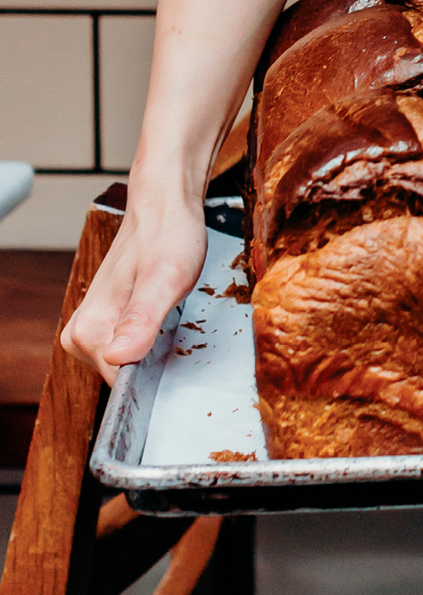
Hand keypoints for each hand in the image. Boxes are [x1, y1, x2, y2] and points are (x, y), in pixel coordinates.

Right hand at [61, 191, 206, 385]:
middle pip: (125, 376)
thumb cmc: (168, 238)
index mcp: (87, 331)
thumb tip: (118, 358)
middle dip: (156, 356)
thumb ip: (141, 320)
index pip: (122, 385)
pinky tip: (161, 312)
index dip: (154, 370)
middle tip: (171, 314)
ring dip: (155, 343)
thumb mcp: (165, 278)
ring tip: (167, 310)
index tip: (169, 338)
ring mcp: (91, 329)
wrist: (165, 208)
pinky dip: (152, 336)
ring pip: (130, 363)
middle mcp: (79, 335)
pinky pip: (131, 348)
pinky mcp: (105, 323)